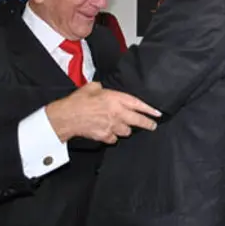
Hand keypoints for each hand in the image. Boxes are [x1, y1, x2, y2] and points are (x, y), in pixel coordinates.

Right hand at [46, 82, 161, 143]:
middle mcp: (117, 113)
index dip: (149, 110)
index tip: (158, 114)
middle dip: (147, 124)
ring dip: (126, 129)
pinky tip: (109, 132)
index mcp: (116, 99)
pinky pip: (114, 138)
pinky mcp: (105, 136)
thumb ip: (102, 88)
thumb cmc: (78, 101)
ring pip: (127, 131)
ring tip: (124, 126)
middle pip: (138, 121)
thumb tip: (103, 89)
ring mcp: (112, 126)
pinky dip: (113, 136)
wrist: (67, 116)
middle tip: (152, 126)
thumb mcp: (92, 87)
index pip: (138, 104)